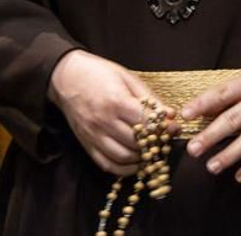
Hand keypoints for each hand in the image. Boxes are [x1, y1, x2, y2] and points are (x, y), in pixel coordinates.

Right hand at [47, 50, 163, 176]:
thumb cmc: (99, 73)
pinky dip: (123, 169)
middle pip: (137, 142)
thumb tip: (170, 114)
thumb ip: (149, 98)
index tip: (174, 127)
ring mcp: (94, 136)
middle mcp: (104, 122)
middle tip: (165, 140)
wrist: (66, 77)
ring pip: (123, 157)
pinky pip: (106, 164)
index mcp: (116, 102)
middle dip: (155, 143)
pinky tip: (135, 163)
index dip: (164, 127)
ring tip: (151, 151)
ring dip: (141, 158)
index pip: (146, 123)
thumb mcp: (127, 77)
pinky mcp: (86, 144)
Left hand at [183, 48, 240, 182]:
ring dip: (229, 156)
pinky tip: (240, 176)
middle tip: (193, 149)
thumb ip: (236, 89)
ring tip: (212, 167)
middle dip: (211, 137)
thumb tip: (210, 105)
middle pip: (232, 121)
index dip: (203, 103)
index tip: (185, 114)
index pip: (223, 93)